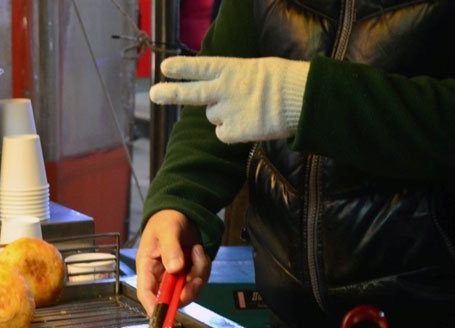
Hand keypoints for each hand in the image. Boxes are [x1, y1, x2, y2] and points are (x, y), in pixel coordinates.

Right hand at [135, 209, 209, 314]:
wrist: (181, 214)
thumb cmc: (166, 221)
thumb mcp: (167, 230)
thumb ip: (170, 248)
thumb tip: (175, 268)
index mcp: (147, 268)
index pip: (146, 293)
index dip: (153, 306)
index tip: (164, 313)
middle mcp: (160, 277)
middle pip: (170, 299)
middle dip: (185, 293)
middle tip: (195, 280)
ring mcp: (176, 277)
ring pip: (189, 290)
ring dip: (198, 274)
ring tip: (197, 251)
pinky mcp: (189, 274)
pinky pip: (200, 279)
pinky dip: (203, 266)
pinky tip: (198, 250)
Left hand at [150, 56, 309, 143]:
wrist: (302, 98)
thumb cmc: (285, 82)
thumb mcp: (256, 70)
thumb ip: (233, 79)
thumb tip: (220, 90)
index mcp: (232, 69)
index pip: (200, 67)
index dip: (181, 68)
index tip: (164, 68)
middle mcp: (224, 89)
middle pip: (190, 93)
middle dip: (169, 93)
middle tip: (153, 94)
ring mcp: (227, 110)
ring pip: (212, 116)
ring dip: (222, 115)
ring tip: (246, 109)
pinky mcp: (234, 131)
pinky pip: (223, 134)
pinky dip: (231, 132)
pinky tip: (248, 125)